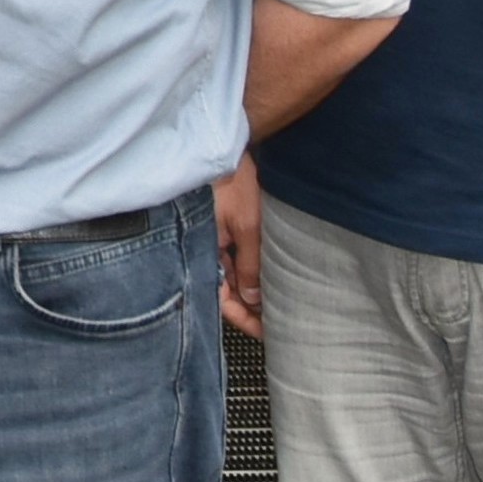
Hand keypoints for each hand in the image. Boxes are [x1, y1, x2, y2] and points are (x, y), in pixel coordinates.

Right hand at [214, 153, 263, 339]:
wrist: (226, 148)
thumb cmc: (232, 184)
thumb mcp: (246, 228)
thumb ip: (249, 265)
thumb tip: (251, 298)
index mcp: (204, 253)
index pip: (220, 299)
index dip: (242, 319)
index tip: (266, 333)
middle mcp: (205, 250)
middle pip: (226, 292)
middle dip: (249, 310)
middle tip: (277, 325)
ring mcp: (214, 241)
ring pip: (232, 277)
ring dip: (251, 292)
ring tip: (278, 305)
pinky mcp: (223, 230)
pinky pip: (235, 260)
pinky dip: (250, 273)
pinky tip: (267, 278)